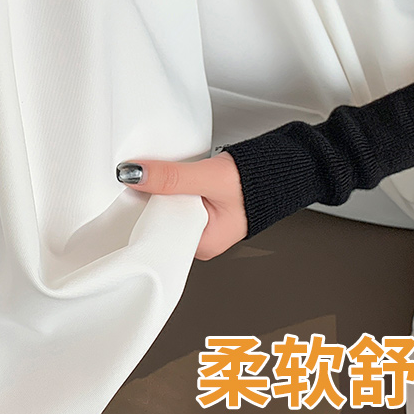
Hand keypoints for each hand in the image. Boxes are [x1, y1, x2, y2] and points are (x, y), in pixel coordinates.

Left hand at [116, 151, 247, 260]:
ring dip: (164, 190)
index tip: (132, 190)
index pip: (160, 234)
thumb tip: (135, 174)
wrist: (281, 167)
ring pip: (169, 207)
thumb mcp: (209, 178)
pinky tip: (176, 177)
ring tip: (165, 176)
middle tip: (148, 179)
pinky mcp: (203, 206)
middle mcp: (201, 239)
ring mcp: (203, 223)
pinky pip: (178, 199)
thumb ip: (172, 176)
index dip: (145, 210)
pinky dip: (174, 186)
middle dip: (153, 199)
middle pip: (162, 219)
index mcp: (203, 245)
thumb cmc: (257, 183)